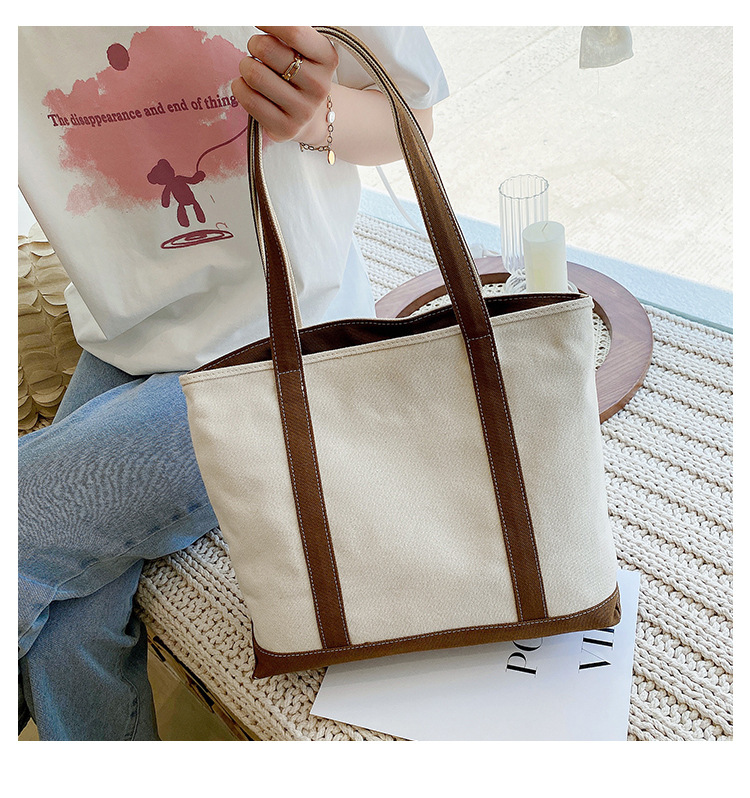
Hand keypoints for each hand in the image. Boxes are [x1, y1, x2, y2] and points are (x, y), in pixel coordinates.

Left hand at [232, 26, 337, 143]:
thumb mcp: (305, 49)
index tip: (259, 22)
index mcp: (327, 59)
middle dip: (254, 44)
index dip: (269, 22)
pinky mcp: (285, 128)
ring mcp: (303, 111)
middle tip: (257, 50)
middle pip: (267, 49)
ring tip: (253, 70)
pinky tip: (248, 87)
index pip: (294, 31)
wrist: (309, 116)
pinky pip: (248, 99)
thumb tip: (264, 19)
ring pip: (254, 74)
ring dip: (246, 66)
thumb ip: (290, 32)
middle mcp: (319, 86)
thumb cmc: (299, 73)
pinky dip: (240, 87)